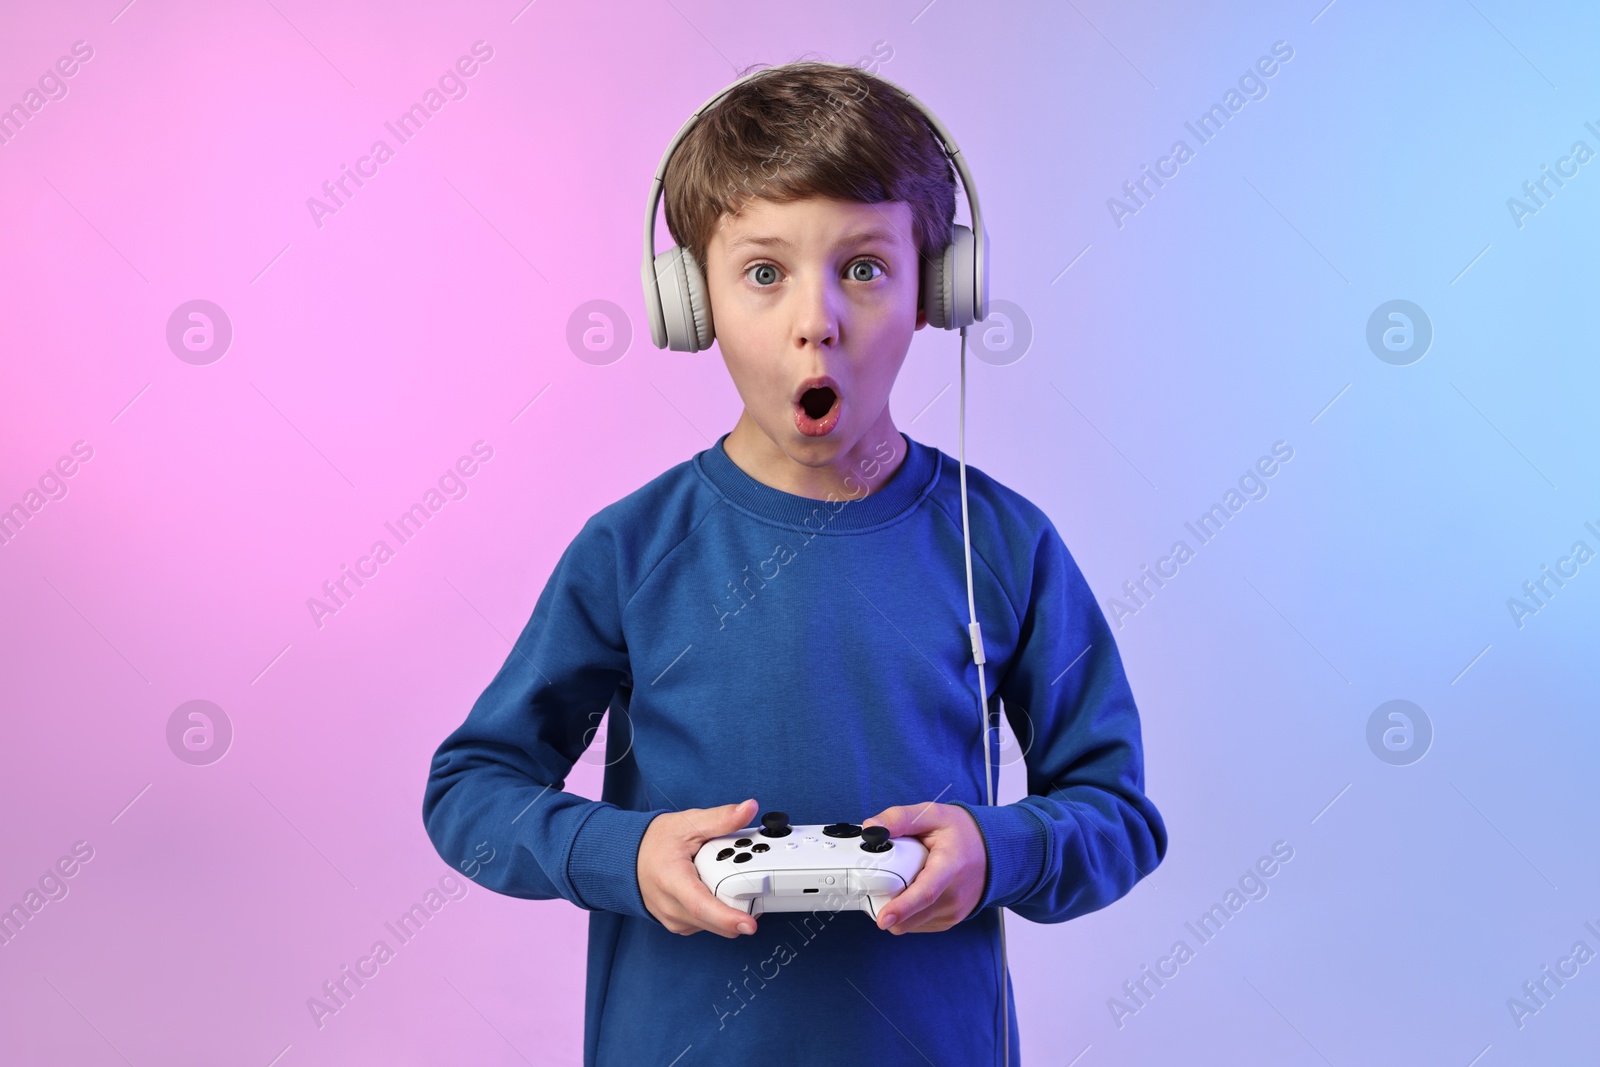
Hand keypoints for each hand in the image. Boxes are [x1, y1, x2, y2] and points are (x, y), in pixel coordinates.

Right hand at [637, 797, 760, 937]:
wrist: (628, 856)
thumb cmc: (656, 841)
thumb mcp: (689, 823)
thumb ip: (721, 818)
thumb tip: (749, 808)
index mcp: (672, 880)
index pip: (701, 906)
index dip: (727, 918)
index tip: (750, 924)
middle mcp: (671, 907)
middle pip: (714, 919)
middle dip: (740, 905)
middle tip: (755, 882)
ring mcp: (674, 920)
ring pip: (714, 926)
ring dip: (730, 908)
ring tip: (727, 878)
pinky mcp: (679, 926)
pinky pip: (707, 925)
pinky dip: (719, 912)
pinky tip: (717, 890)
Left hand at [863, 802, 986, 933]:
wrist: (993, 851)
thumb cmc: (962, 833)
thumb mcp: (933, 814)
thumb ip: (900, 818)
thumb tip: (871, 828)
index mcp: (950, 867)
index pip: (925, 893)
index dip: (902, 908)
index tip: (882, 918)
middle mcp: (954, 896)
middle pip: (911, 916)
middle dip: (885, 905)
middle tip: (876, 883)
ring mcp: (952, 912)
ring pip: (909, 924)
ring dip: (896, 909)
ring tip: (901, 881)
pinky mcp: (948, 921)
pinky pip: (916, 924)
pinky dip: (906, 913)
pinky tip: (911, 890)